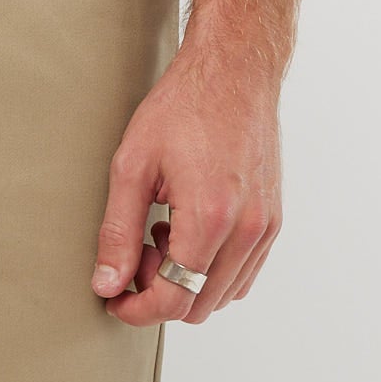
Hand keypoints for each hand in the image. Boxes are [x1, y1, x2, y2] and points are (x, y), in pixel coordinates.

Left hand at [91, 46, 282, 323]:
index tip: (113, 299)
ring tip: (159, 232)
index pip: (174, 299)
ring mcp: (266, 227)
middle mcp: (247, 230)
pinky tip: (186, 229)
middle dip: (158, 291)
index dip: (136, 310)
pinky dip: (211, 268)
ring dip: (185, 280)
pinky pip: (243, 272)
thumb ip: (117, 232)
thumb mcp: (132, 166)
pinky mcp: (274, 220)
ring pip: (223, 294)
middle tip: (134, 250)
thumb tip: (106, 284)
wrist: (234, 71)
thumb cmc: (182, 107)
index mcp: (209, 218)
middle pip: (199, 305)